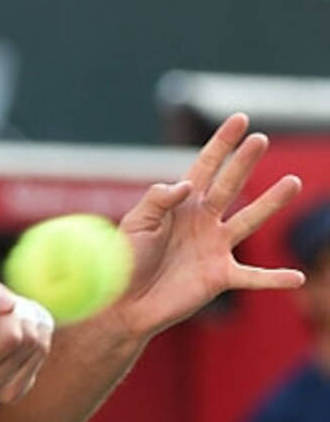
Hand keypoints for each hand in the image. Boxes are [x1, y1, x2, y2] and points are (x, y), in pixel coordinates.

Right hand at [0, 272, 53, 405]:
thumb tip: (6, 304)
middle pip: (8, 339)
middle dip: (10, 315)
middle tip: (2, 309)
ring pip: (29, 343)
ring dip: (26, 321)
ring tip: (11, 318)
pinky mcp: (12, 393)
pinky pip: (39, 352)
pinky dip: (37, 333)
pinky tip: (22, 332)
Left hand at [112, 113, 303, 337]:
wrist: (122, 303)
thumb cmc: (123, 261)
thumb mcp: (134, 223)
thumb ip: (157, 199)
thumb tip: (187, 185)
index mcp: (179, 204)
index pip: (204, 167)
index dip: (221, 144)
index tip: (239, 119)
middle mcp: (202, 221)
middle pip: (229, 186)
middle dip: (244, 162)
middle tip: (261, 139)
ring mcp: (215, 247)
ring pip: (250, 220)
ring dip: (271, 203)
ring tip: (292, 182)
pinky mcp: (220, 276)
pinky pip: (254, 277)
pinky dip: (275, 279)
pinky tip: (298, 277)